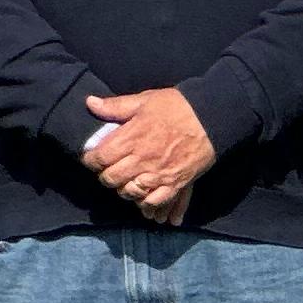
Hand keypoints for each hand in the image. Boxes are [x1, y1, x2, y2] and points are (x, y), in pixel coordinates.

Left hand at [83, 88, 213, 215]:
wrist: (212, 118)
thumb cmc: (178, 107)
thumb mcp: (145, 100)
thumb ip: (116, 106)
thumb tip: (90, 103)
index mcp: (131, 138)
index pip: (99, 158)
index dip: (90, 160)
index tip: (92, 158)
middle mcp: (142, 159)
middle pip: (111, 178)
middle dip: (105, 176)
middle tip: (109, 170)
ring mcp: (158, 173)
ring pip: (129, 192)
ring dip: (123, 189)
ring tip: (126, 181)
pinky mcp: (175, 183)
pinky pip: (153, 201)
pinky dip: (144, 201)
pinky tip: (143, 194)